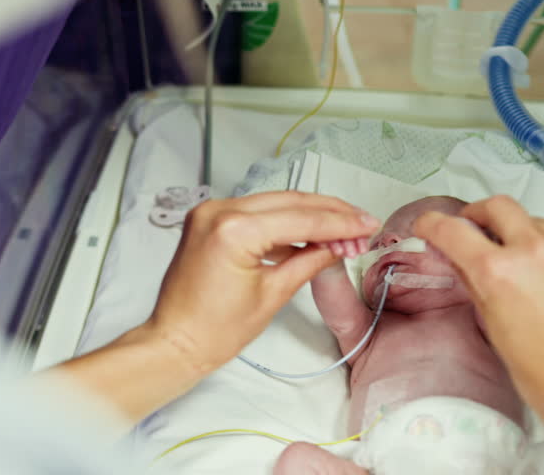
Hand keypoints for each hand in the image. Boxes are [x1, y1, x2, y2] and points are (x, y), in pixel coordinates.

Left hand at [148, 191, 380, 373]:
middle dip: (330, 214)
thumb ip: (311, 260)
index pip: (301, 218)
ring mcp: (211, 212)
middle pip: (290, 202)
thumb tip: (340, 244)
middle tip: (362, 223)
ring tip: (344, 230)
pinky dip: (284, 221)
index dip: (340, 223)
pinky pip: (256, 212)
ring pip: (275, 203)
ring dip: (310, 215)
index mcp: (233, 230)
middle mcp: (218, 211)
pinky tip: (311, 233)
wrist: (175, 342)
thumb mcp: (273, 294)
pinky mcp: (209, 219)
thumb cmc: (213, 330)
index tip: (368, 225)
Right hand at [413, 195, 543, 412]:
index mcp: (499, 269)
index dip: (432, 223)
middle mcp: (537, 250)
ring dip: (524, 236)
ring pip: (539, 224)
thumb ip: (474, 281)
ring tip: (527, 268)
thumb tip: (461, 259)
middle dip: (480, 215)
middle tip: (476, 231)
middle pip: (498, 206)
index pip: (452, 229)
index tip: (428, 225)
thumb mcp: (492, 324)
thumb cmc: (541, 372)